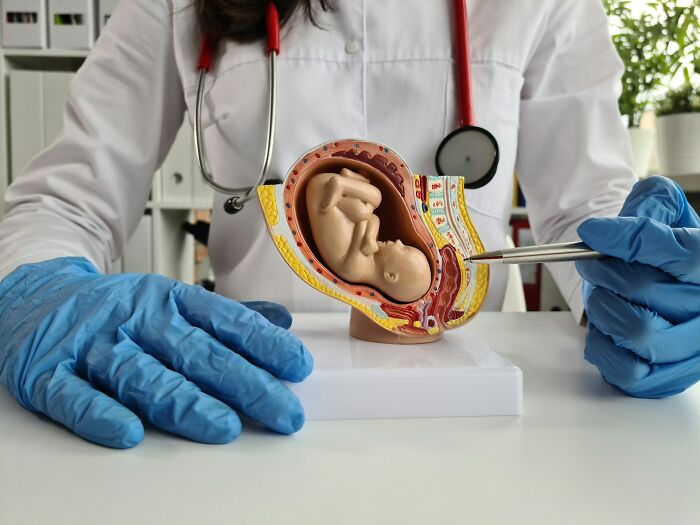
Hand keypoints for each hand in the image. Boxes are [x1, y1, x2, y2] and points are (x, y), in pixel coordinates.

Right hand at [0, 257, 312, 447]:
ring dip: (184, 402)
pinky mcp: (48, 372)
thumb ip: (227, 317)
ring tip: (224, 426)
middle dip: (244, 384)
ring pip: (142, 376)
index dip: (262, 344)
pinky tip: (129, 433)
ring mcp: (92, 344)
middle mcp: (135, 319)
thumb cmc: (117, 307)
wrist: (35, 292)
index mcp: (168, 299)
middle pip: (194, 353)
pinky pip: (74, 396)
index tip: (297, 367)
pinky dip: (100, 414)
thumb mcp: (172, 300)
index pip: (224, 321)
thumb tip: (282, 324)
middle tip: (283, 412)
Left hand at [575, 176, 699, 397]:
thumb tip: (629, 217)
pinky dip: (602, 345)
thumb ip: (653, 202)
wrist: (657, 286)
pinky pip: (625, 368)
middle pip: (644, 287)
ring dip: (602, 307)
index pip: (685, 254)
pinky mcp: (667, 378)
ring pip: (634, 329)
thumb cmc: (660, 251)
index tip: (592, 231)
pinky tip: (605, 328)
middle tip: (591, 264)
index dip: (631, 240)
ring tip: (602, 296)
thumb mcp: (664, 212)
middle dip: (602, 270)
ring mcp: (692, 350)